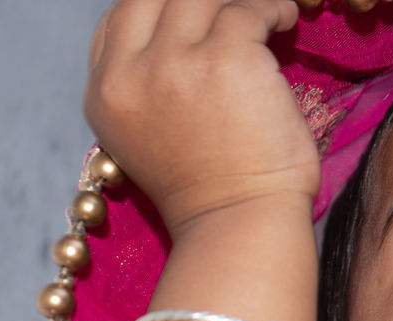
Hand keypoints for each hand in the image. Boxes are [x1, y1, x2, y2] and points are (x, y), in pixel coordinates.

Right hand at [84, 0, 316, 233]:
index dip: (158, 10)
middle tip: (234, 8)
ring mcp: (176, 61)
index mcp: (107, 96)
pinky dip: (271, 8)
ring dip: (239, 0)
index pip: (117, 22)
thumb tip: (182, 46)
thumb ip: (151, 91)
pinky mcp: (227, 57)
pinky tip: (286, 20)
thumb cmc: (214, 197)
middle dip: (197, 0)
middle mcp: (132, 73)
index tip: (196, 16)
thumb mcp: (151, 142)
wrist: (240, 226)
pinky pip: (247, 9)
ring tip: (269, 13)